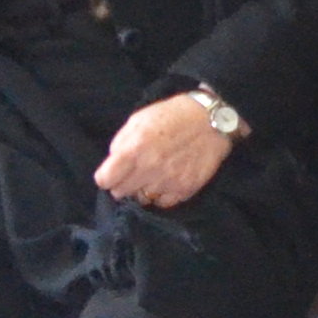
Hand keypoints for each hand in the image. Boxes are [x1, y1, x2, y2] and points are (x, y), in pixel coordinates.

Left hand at [95, 88, 237, 210]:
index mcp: (134, 149)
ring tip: (153, 175)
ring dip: (143, 189)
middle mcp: (149, 169)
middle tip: (134, 172)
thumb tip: (113, 163)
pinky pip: (163, 203)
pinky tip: (167, 180)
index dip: (106, 176)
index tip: (112, 173)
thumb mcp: (139, 119)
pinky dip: (162, 194)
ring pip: (141, 199)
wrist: (212, 119)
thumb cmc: (172, 115)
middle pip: (120, 192)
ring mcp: (167, 181)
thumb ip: (121, 142)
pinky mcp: (185, 189)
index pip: (104, 180)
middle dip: (123, 183)